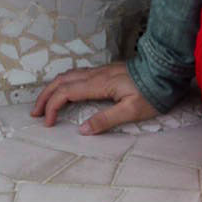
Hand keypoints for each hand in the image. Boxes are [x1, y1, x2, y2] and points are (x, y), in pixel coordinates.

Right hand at [30, 60, 159, 136]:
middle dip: (45, 96)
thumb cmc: (152, 92)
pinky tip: (65, 90)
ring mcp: (100, 70)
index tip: (48, 123)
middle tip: (35, 113)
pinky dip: (64, 83)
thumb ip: (106, 120)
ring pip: (68, 75)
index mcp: (99, 84)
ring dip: (53, 88)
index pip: (66, 92)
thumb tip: (82, 130)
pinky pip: (77, 74)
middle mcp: (96, 74)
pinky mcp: (106, 71)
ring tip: (45, 103)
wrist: (165, 71)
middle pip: (62, 81)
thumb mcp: (132, 110)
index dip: (53, 107)